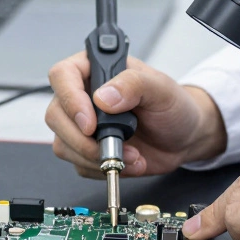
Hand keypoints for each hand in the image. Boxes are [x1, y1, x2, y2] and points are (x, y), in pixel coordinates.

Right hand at [45, 51, 225, 177]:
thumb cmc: (173, 107)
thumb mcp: (161, 89)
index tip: (90, 123)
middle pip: (56, 115)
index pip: (63, 75)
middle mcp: (83, 95)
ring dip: (94, 157)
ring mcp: (83, 125)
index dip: (70, 99)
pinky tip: (129, 162)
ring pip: (63, 144)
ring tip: (130, 155)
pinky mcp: (87, 150)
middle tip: (108, 146)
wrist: (184, 138)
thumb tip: (103, 97)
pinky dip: (102, 169)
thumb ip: (134, 85)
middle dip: (81, 138)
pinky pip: (78, 165)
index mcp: (95, 69)